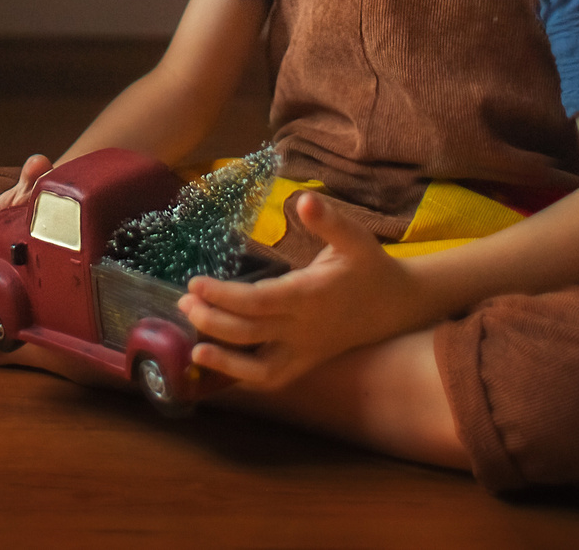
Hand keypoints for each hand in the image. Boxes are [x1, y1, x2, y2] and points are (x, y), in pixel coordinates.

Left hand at [179, 192, 433, 391]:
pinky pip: (271, 380)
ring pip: (259, 369)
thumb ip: (328, 220)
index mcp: (311, 295)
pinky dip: (243, 379)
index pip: (259, 301)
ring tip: (193, 346)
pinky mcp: (305, 363)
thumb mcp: (354, 237)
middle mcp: (305, 329)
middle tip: (182, 304)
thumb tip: (304, 199)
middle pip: (250, 334)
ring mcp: (305, 351)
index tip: (194, 283)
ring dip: (223, 361)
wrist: (396, 305)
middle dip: (211, 322)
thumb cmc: (369, 266)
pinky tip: (217, 366)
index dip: (223, 296)